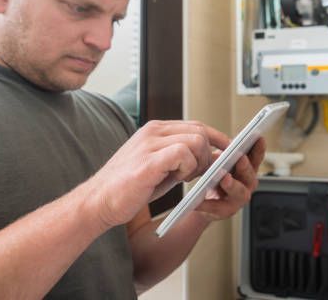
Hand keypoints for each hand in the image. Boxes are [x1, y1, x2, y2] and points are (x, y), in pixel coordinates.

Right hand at [87, 120, 229, 227]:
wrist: (99, 202)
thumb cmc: (130, 187)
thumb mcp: (162, 166)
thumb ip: (184, 158)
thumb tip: (213, 156)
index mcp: (156, 130)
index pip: (196, 125)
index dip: (216, 137)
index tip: (228, 151)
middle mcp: (153, 131)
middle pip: (200, 131)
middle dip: (209, 153)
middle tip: (202, 173)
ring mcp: (150, 144)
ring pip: (196, 140)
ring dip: (199, 162)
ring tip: (186, 177)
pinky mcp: (149, 161)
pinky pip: (183, 153)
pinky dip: (188, 168)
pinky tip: (179, 178)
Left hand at [195, 138, 265, 220]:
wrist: (202, 201)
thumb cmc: (214, 176)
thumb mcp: (217, 162)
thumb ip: (221, 153)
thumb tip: (221, 142)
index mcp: (247, 168)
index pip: (256, 156)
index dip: (259, 148)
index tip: (258, 137)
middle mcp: (247, 183)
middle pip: (249, 174)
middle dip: (245, 165)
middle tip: (240, 158)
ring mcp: (239, 198)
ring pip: (239, 191)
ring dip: (232, 184)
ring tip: (224, 178)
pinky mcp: (227, 211)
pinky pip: (218, 208)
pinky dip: (208, 204)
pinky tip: (199, 201)